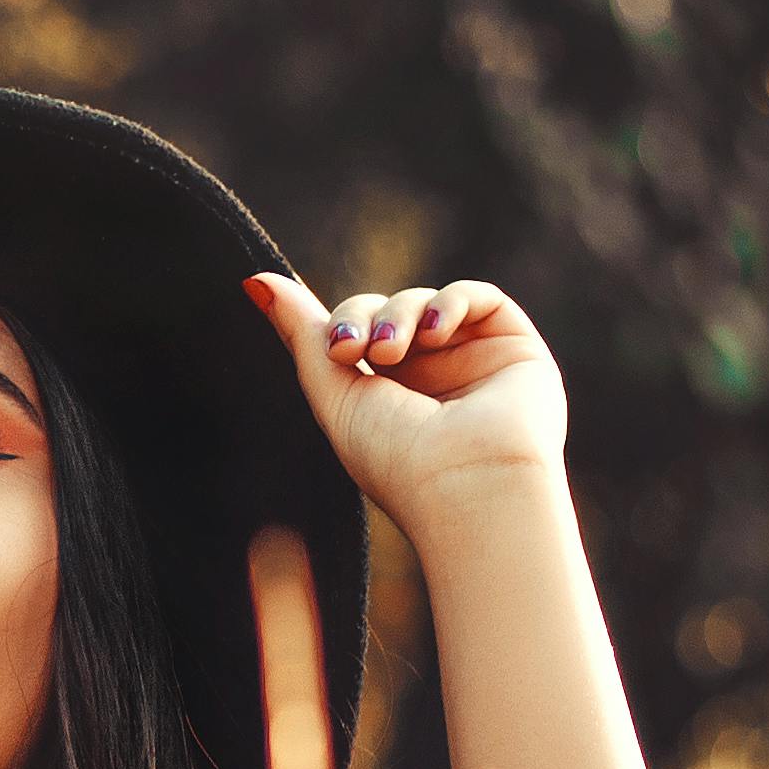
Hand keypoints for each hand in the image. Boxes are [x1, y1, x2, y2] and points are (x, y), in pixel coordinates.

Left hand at [245, 271, 570, 524]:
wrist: (469, 486)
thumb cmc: (398, 459)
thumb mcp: (334, 395)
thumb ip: (303, 336)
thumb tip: (254, 281)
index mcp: (387, 399)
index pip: (355, 335)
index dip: (340, 327)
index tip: (337, 350)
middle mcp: (431, 380)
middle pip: (386, 311)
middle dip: (364, 318)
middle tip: (357, 351)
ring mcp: (473, 362)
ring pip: (425, 302)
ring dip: (401, 313)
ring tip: (391, 350)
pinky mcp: (514, 348)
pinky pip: (478, 297)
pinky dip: (449, 302)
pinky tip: (434, 332)